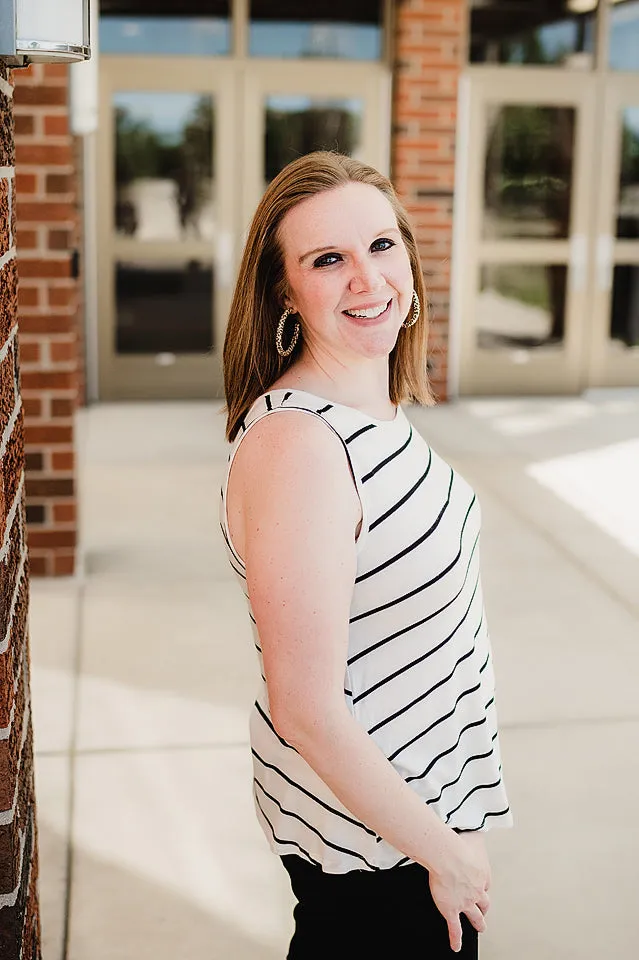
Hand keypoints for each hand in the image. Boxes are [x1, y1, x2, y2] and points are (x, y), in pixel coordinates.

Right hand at [428, 831, 491, 953]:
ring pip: (475, 916)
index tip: (483, 885)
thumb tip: (480, 825)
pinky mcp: (452, 910)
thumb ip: (477, 832)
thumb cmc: (458, 844)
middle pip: (484, 902)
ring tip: (480, 928)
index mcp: (482, 873)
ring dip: (478, 923)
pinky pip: (455, 928)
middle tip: (485, 911)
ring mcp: (465, 902)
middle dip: (484, 906)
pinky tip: (456, 946)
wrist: (448, 856)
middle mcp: (477, 890)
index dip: (484, 885)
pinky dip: (456, 938)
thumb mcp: (474, 835)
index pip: (486, 883)